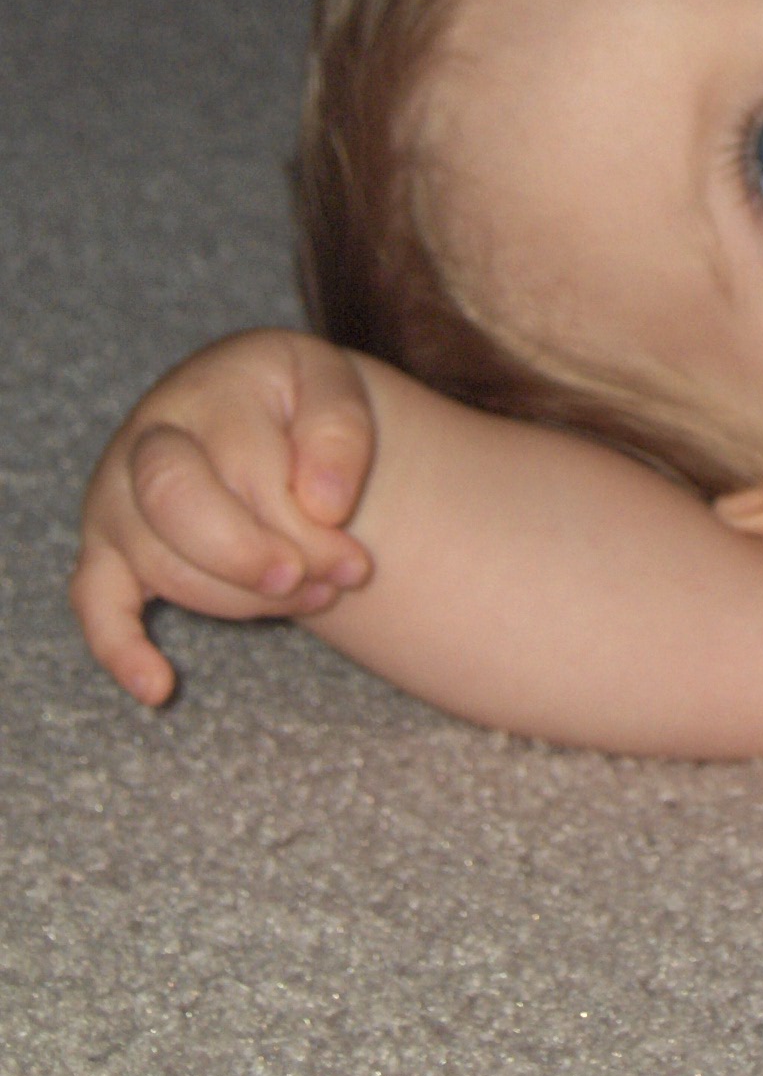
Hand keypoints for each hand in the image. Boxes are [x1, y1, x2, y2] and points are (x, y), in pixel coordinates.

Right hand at [71, 329, 375, 704]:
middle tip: (324, 585)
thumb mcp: (334, 388)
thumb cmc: (298, 405)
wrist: (263, 412)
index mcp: (206, 389)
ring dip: (239, 601)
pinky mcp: (104, 551)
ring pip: (159, 564)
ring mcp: (115, 497)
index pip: (243, 463)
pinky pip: (94, 604)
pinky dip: (119, 649)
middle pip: (178, 507)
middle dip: (254, 561)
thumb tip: (325, 504)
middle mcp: (147, 439)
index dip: (303, 525)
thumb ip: (339, 431)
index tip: (355, 562)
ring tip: (310, 598)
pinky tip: (159, 687)